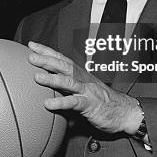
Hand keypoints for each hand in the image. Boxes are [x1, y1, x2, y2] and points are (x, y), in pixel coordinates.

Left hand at [27, 42, 141, 133]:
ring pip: (69, 81)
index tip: (32, 45)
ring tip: (36, 77)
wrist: (125, 112)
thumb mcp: (83, 91)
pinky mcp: (91, 105)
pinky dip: (61, 102)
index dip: (47, 51)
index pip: (62, 59)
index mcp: (81, 74)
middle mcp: (83, 79)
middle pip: (64, 66)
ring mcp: (87, 91)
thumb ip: (68, 88)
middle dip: (47, 59)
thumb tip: (48, 89)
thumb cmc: (103, 101)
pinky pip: (74, 103)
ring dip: (52, 78)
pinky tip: (48, 104)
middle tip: (30, 56)